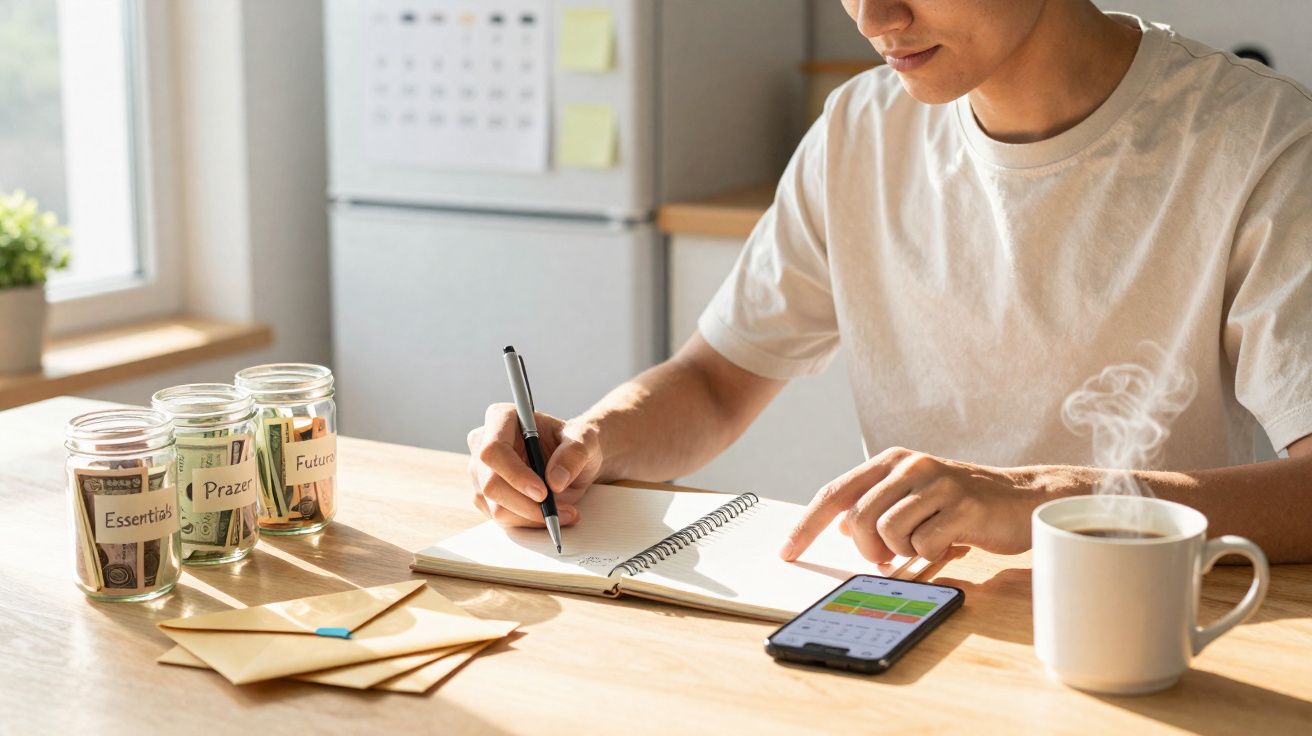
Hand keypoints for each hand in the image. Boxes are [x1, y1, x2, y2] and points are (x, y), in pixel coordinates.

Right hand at [467, 404, 602, 527]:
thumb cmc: (573, 443)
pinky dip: (528, 522)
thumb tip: (555, 480)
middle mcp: (482, 443)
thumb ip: (574, 454)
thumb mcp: (585, 440)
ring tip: (564, 512)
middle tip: (557, 511)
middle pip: (491, 484)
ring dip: (531, 517)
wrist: (569, 461)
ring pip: (496, 507)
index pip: (494, 450)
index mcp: (501, 418)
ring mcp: (479, 472)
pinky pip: (501, 518)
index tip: (543, 492)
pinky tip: (549, 514)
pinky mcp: (484, 496)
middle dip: (526, 505)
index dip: (515, 474)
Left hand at [780, 447, 1071, 562]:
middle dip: (870, 549)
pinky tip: (952, 543)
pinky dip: (932, 555)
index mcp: (891, 461)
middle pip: (859, 519)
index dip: (807, 525)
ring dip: (904, 552)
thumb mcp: (913, 498)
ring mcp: (936, 483)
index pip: (835, 493)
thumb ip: (877, 508)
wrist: (1022, 500)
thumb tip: (843, 529)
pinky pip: (924, 545)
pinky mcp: (962, 505)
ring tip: (928, 544)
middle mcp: (910, 466)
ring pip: (888, 533)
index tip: (787, 552)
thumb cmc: (961, 504)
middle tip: (892, 556)